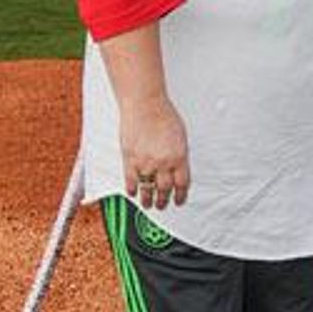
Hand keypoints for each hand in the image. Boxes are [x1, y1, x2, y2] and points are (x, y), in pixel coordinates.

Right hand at [119, 95, 189, 209]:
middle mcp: (164, 163)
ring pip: (147, 189)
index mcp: (179, 156)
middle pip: (165, 190)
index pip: (182, 183)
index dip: (181, 195)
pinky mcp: (130, 160)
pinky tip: (133, 193)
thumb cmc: (164, 116)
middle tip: (162, 205)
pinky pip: (131, 181)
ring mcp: (146, 163)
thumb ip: (179, 154)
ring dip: (148, 200)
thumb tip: (178, 168)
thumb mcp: (180, 136)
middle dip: (164, 200)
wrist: (145, 106)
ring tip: (148, 205)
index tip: (179, 201)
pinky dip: (132, 190)